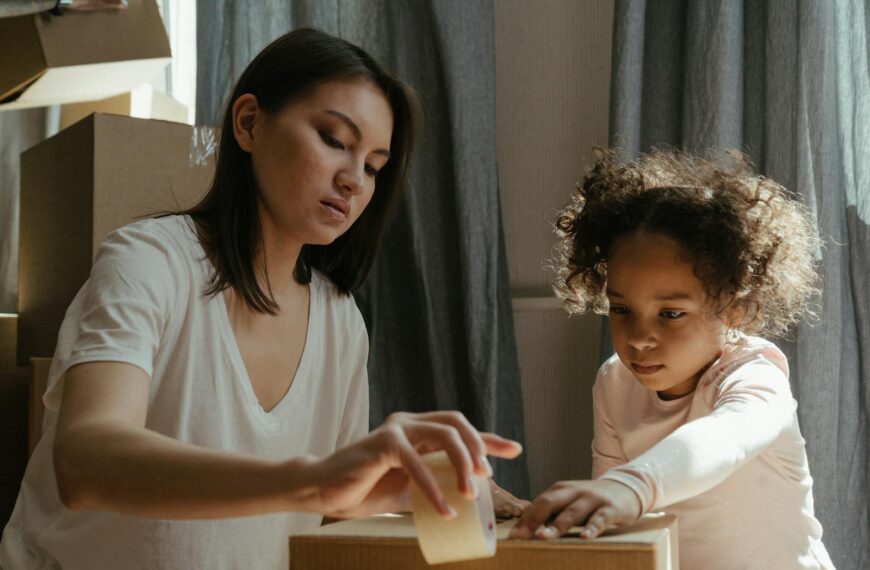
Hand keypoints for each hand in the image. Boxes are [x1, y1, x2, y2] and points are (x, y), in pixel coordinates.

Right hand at [310, 411, 522, 518]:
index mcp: (418, 430)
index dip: (489, 438)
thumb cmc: (366, 488)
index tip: (515, 450)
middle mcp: (410, 422)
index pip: (460, 428)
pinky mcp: (383, 442)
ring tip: (468, 495)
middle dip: (479, 447)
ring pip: (444, 435)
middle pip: (456, 423)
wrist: (326, 491)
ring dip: (462, 465)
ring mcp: (397, 429)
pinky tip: (444, 509)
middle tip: (486, 477)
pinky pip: (418, 462)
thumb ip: (434, 481)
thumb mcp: (411, 486)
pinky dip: (434, 488)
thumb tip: (467, 497)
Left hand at [509, 479, 640, 539]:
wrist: (626, 488)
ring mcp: (592, 499)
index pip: (538, 503)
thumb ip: (551, 511)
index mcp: (560, 490)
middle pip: (549, 503)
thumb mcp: (569, 501)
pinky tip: (584, 538)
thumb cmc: (591, 500)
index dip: (524, 518)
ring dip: (557, 525)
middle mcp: (574, 491)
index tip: (512, 534)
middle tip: (521, 536)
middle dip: (533, 520)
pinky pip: (599, 519)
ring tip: (543, 537)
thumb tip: (524, 525)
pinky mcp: (610, 508)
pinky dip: (592, 528)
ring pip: (572, 512)